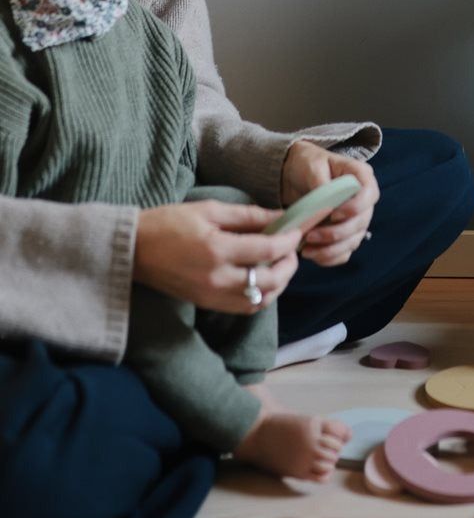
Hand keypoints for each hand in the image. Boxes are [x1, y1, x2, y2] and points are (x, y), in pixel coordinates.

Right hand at [134, 201, 302, 312]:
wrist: (132, 250)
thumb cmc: (168, 223)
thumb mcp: (209, 210)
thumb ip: (248, 215)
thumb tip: (281, 216)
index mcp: (218, 249)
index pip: (268, 250)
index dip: (289, 241)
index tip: (297, 231)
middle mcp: (217, 278)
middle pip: (271, 281)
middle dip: (289, 265)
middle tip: (292, 250)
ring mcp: (212, 295)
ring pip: (261, 299)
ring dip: (279, 284)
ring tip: (281, 265)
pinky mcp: (207, 304)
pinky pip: (245, 308)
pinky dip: (261, 296)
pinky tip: (263, 280)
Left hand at [280, 140, 378, 266]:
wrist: (295, 175)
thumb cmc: (307, 163)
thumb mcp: (312, 164)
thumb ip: (321, 181)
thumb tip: (326, 203)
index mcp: (361, 176)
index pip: (369, 195)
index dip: (355, 208)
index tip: (333, 214)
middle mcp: (363, 200)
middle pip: (361, 223)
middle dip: (336, 234)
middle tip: (310, 236)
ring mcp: (356, 219)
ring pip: (353, 241)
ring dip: (331, 249)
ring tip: (307, 250)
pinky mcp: (345, 234)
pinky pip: (344, 252)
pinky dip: (330, 257)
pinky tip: (313, 255)